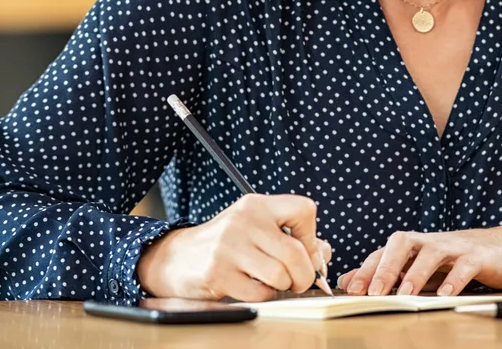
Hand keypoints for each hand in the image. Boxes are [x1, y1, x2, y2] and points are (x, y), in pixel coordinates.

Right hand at [136, 193, 332, 300]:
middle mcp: (243, 220)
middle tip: (298, 281)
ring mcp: (229, 246)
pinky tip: (252, 288)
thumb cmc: (225, 245)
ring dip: (283, 287)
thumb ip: (292, 238)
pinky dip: (263, 296)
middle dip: (304, 275)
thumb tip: (324, 255)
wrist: (177, 257)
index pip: (304, 209)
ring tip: (272, 283)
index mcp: (256, 205)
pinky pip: (259, 293)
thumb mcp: (256, 230)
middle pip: (296, 252)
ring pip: (280, 275)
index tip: (306, 250)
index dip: (313, 237)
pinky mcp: (218, 273)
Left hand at [336, 223, 501, 296]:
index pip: (385, 250)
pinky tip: (444, 296)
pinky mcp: (478, 256)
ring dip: (415, 274)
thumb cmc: (457, 260)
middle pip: (402, 242)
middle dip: (385, 266)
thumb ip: (388, 273)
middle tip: (372, 292)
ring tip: (404, 295)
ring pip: (431, 252)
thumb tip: (348, 280)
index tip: (351, 290)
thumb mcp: (420, 267)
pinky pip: (464, 265)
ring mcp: (455, 246)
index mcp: (415, 244)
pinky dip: (453, 280)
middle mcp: (431, 241)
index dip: (366, 268)